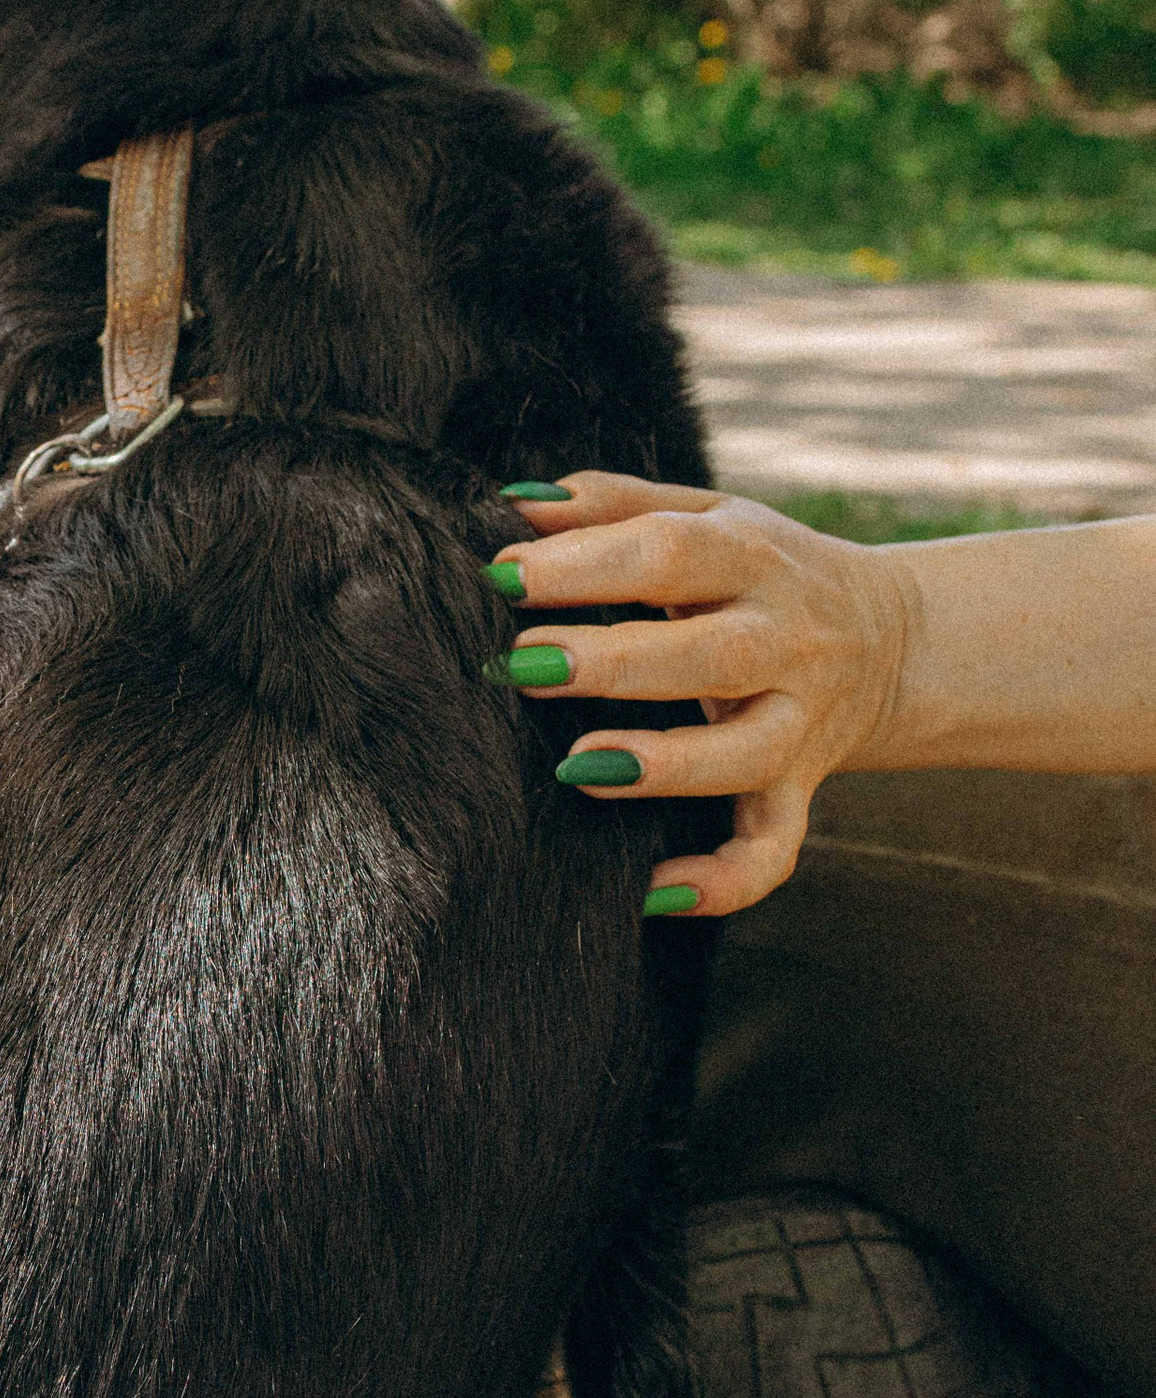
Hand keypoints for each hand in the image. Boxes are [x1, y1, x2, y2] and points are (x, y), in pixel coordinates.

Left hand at [491, 474, 915, 917]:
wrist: (892, 638)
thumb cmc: (756, 570)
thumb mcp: (707, 515)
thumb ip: (614, 504)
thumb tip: (516, 508)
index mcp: (753, 558)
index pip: (672, 553)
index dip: (588, 563)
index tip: (504, 573)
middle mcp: (785, 642)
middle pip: (711, 654)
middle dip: (614, 662)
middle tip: (524, 663)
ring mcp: (797, 723)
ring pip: (745, 756)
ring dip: (666, 766)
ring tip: (580, 766)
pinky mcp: (797, 789)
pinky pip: (773, 847)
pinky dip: (724, 881)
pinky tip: (652, 893)